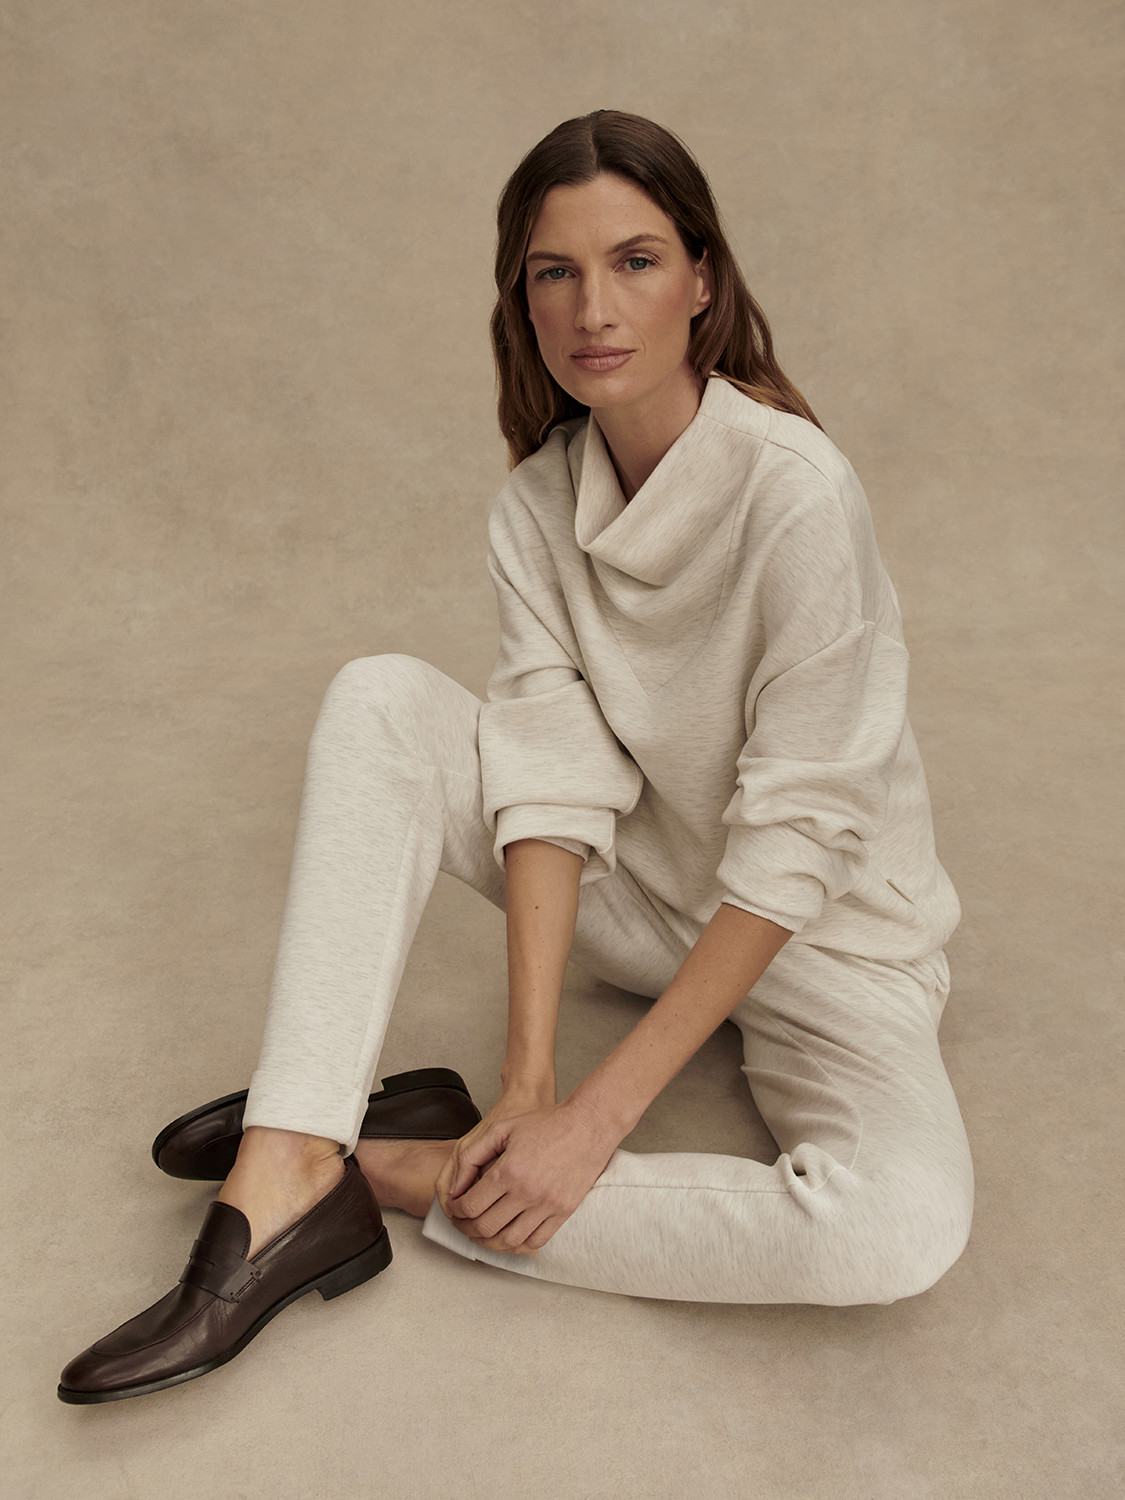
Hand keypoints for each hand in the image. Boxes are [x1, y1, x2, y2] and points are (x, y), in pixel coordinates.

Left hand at [433, 1095, 620, 1256]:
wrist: (587, 1125)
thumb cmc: (545, 1123)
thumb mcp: (500, 1129)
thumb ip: (471, 1156)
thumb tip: (455, 1188)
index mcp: (508, 1171)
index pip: (470, 1206)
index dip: (456, 1211)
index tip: (454, 1208)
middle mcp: (527, 1192)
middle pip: (485, 1227)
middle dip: (466, 1229)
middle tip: (463, 1223)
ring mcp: (547, 1205)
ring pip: (509, 1241)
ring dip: (489, 1242)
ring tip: (482, 1233)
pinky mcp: (563, 1212)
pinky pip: (536, 1241)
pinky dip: (518, 1245)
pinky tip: (509, 1235)